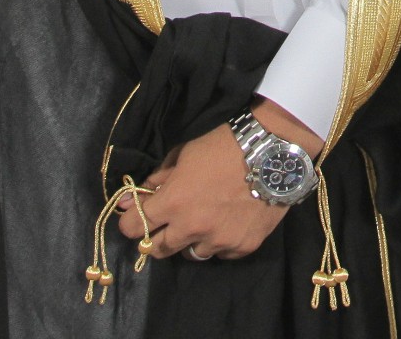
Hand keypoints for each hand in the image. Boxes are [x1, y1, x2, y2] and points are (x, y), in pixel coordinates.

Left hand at [116, 100, 320, 261]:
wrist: (272, 151)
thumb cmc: (223, 146)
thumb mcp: (184, 155)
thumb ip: (157, 180)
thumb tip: (128, 200)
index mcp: (173, 202)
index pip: (133, 228)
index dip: (130, 223)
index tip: (135, 218)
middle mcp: (192, 228)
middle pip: (157, 250)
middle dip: (155, 237)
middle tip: (166, 224)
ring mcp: (219, 241)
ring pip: (192, 254)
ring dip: (191, 240)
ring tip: (203, 222)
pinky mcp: (242, 247)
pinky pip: (222, 253)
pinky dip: (220, 242)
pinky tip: (228, 223)